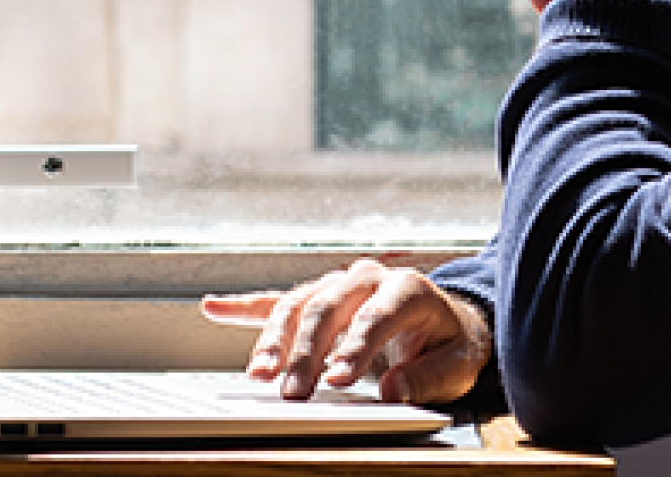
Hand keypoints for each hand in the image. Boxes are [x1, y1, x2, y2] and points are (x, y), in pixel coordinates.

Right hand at [199, 259, 490, 404]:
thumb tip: (392, 390)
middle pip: (327, 308)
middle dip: (306, 352)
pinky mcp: (317, 298)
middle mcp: (367, 277)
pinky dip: (244, 306)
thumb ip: (428, 377)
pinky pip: (276, 300)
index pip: (374, 316)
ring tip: (259, 374)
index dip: (355, 347)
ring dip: (275, 340)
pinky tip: (213, 307)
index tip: (337, 380)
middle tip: (292, 393)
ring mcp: (338, 284)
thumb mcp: (457, 364)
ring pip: (298, 304)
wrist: (445, 321)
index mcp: (406, 288)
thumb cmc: (449, 344)